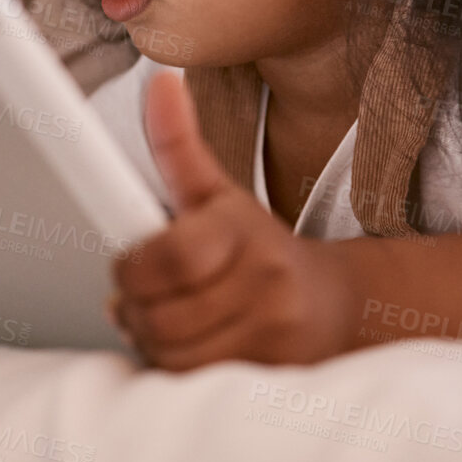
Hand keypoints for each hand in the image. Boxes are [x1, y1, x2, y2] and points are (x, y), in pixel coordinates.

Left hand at [109, 70, 356, 369]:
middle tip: (139, 296)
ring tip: (164, 318)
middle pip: (162, 314)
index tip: (128, 268)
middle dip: (136, 308)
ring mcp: (273, 334)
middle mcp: (266, 283)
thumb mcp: (216, 191)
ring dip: (151, 340)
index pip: (172, 257)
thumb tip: (158, 81)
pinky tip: (186, 345)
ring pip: (173, 352)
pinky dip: (175, 366)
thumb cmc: (259, 245)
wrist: (333, 304)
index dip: (134, 269)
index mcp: (245, 231)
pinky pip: (194, 380)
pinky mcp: (272, 375)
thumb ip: (177, 142)